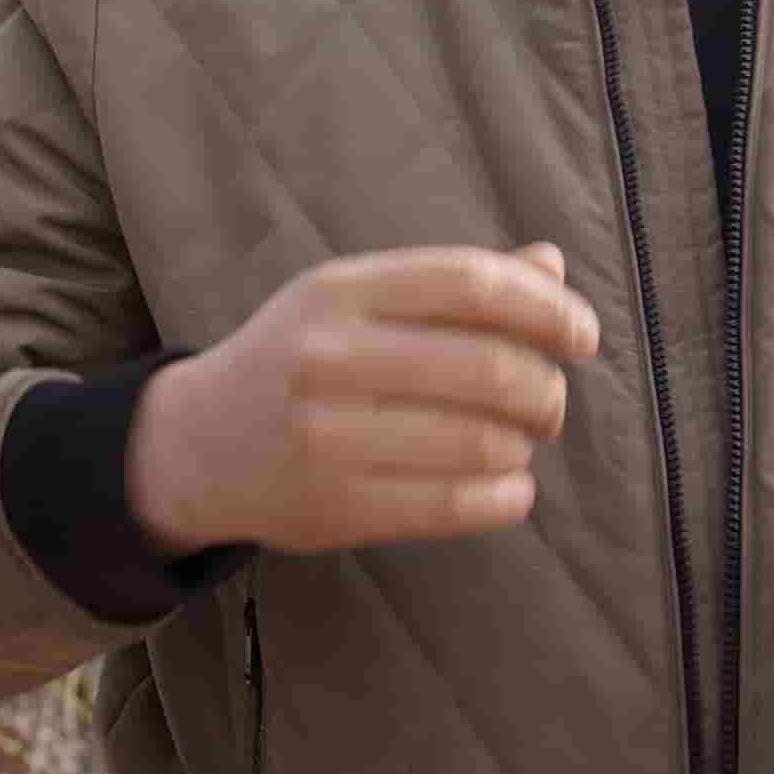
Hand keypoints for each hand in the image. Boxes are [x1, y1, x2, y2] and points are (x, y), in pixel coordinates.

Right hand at [124, 244, 599, 554]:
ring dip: (523, 446)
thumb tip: (550, 266)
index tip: (582, 336)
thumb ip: (448, 287)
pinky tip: (507, 488)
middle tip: (548, 405)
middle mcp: (327, 356)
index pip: (470, 284)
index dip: (547, 308)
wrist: (192, 446)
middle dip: (546, 390)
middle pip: (489, 368)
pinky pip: (457, 505)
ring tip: (512, 445)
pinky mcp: (333, 507)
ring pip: (482, 441)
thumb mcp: (352, 304)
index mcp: (338, 291)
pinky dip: (507, 498)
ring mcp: (326, 436)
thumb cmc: (294, 362)